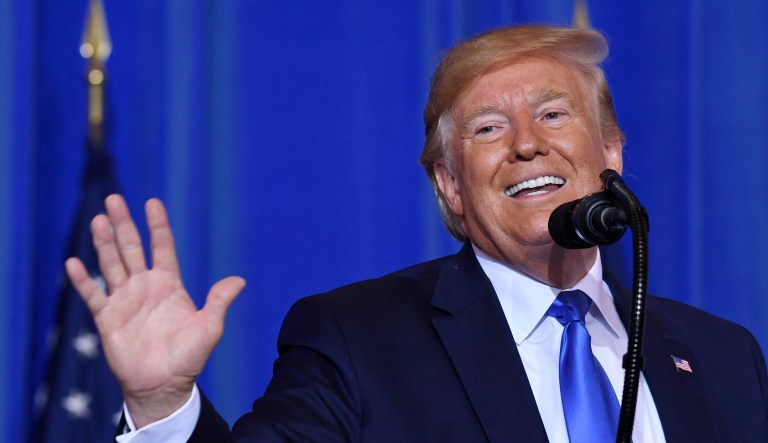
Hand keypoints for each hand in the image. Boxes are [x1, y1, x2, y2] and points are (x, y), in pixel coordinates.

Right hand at [65, 194, 244, 427]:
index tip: (153, 202)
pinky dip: (83, 281)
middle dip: (124, 224)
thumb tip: (239, 280)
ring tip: (98, 221)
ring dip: (104, 243)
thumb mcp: (209, 328)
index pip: (162, 247)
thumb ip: (219, 302)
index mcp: (169, 284)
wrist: (163, 385)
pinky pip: (93, 295)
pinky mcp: (107, 318)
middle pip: (131, 248)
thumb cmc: (188, 357)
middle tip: (114, 199)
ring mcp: (124, 300)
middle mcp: (144, 286)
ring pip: (111, 264)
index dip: (158, 226)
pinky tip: (73, 263)